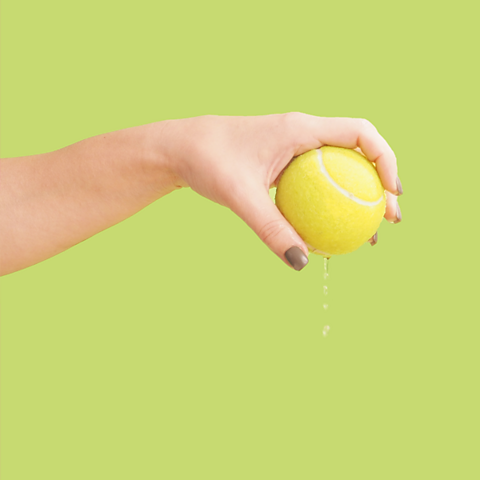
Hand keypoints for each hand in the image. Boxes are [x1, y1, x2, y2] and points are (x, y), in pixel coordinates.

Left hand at [159, 113, 401, 269]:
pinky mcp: (283, 162)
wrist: (179, 149)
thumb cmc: (206, 161)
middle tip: (388, 219)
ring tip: (367, 229)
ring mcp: (293, 147)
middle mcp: (302, 133)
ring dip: (358, 192)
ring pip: (340, 166)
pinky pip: (318, 178)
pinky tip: (330, 226)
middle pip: (358, 152)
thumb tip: (301, 263)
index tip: (391, 193)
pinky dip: (332, 199)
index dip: (386, 159)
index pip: (360, 133)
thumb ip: (270, 228)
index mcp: (299, 128)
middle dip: (380, 183)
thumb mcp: (239, 196)